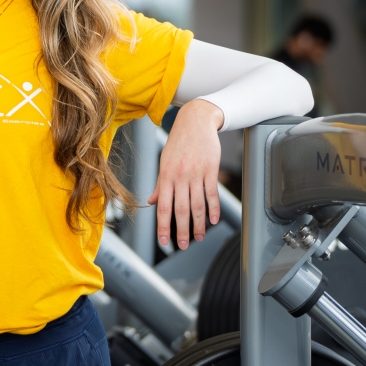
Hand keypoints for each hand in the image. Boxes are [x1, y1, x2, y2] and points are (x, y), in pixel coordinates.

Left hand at [148, 100, 223, 249]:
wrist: (196, 121)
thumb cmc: (178, 142)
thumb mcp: (164, 161)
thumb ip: (159, 184)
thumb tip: (152, 202)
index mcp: (166, 176)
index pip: (163, 207)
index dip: (163, 226)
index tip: (164, 241)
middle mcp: (180, 176)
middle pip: (181, 209)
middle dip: (182, 230)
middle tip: (184, 245)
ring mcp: (196, 173)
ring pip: (197, 204)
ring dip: (199, 223)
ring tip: (199, 236)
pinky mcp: (210, 169)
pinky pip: (212, 193)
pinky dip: (213, 208)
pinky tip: (213, 220)